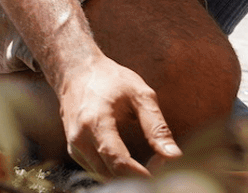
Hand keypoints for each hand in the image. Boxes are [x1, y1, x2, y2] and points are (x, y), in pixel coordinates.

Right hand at [57, 53, 180, 177]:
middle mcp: (80, 139)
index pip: (117, 160)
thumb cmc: (111, 79)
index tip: (159, 175)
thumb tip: (173, 155)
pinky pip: (97, 170)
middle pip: (109, 173)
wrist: (77, 71)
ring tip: (148, 162)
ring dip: (125, 176)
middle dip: (135, 176)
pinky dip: (114, 171)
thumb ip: (156, 126)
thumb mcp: (139, 94)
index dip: (138, 174)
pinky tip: (130, 162)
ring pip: (103, 176)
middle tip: (158, 165)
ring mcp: (74, 148)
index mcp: (96, 122)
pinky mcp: (74, 152)